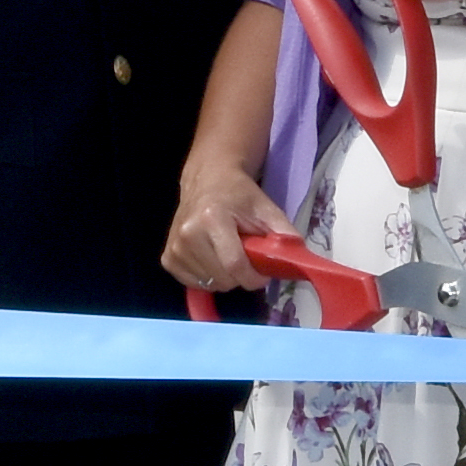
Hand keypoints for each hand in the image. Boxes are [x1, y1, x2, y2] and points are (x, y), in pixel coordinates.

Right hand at [163, 160, 291, 292]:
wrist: (207, 180)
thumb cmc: (239, 194)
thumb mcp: (266, 208)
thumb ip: (284, 233)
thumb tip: (298, 261)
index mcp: (211, 219)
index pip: (234, 265)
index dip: (254, 277)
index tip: (264, 275)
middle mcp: (187, 234)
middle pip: (223, 279)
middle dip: (242, 277)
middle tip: (247, 258)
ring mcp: (174, 247)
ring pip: (210, 285)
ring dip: (225, 277)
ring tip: (228, 253)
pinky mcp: (167, 258)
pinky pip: (194, 284)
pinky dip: (209, 278)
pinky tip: (213, 258)